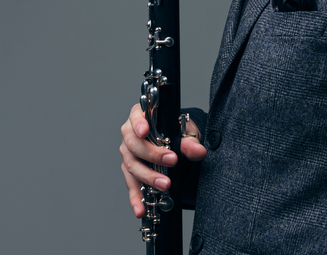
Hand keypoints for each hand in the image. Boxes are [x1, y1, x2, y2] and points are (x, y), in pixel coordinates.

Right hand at [120, 103, 206, 217]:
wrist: (175, 143)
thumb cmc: (177, 131)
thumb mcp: (186, 131)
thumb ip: (190, 141)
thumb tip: (199, 151)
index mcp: (140, 117)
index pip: (135, 117)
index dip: (138, 123)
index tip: (145, 131)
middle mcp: (130, 135)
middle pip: (134, 145)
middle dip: (153, 154)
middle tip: (172, 160)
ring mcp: (128, 155)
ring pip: (132, 166)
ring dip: (149, 177)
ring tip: (165, 185)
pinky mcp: (130, 173)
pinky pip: (131, 186)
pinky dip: (136, 199)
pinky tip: (141, 209)